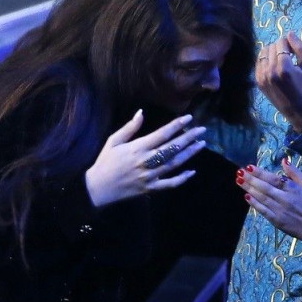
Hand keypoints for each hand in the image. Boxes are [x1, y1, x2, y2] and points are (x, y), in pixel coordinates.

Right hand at [85, 110, 205, 206]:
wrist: (98, 188)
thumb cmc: (105, 162)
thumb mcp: (113, 141)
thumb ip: (130, 127)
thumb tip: (142, 112)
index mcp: (138, 147)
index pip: (162, 134)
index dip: (177, 125)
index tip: (189, 118)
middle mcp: (147, 161)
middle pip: (172, 147)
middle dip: (189, 137)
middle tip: (202, 130)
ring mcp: (150, 176)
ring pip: (174, 164)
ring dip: (189, 154)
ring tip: (201, 144)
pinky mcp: (150, 188)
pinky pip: (170, 184)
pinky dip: (182, 178)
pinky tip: (192, 172)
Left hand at [238, 158, 301, 247]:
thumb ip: (296, 173)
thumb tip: (284, 161)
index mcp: (293, 189)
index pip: (273, 179)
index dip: (260, 173)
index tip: (249, 167)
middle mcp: (284, 199)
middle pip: (264, 187)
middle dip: (251, 179)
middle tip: (239, 172)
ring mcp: (279, 210)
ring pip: (262, 198)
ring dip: (249, 189)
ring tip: (239, 181)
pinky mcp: (276, 220)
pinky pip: (263, 210)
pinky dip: (254, 204)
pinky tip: (246, 197)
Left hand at [256, 32, 301, 132]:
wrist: (299, 112)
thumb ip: (299, 48)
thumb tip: (290, 33)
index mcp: (284, 67)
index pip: (281, 42)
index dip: (288, 43)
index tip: (294, 51)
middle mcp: (270, 71)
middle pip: (271, 46)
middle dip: (280, 48)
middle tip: (289, 57)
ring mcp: (262, 77)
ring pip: (263, 53)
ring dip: (272, 53)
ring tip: (281, 62)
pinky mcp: (258, 82)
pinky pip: (258, 63)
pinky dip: (265, 61)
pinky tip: (274, 68)